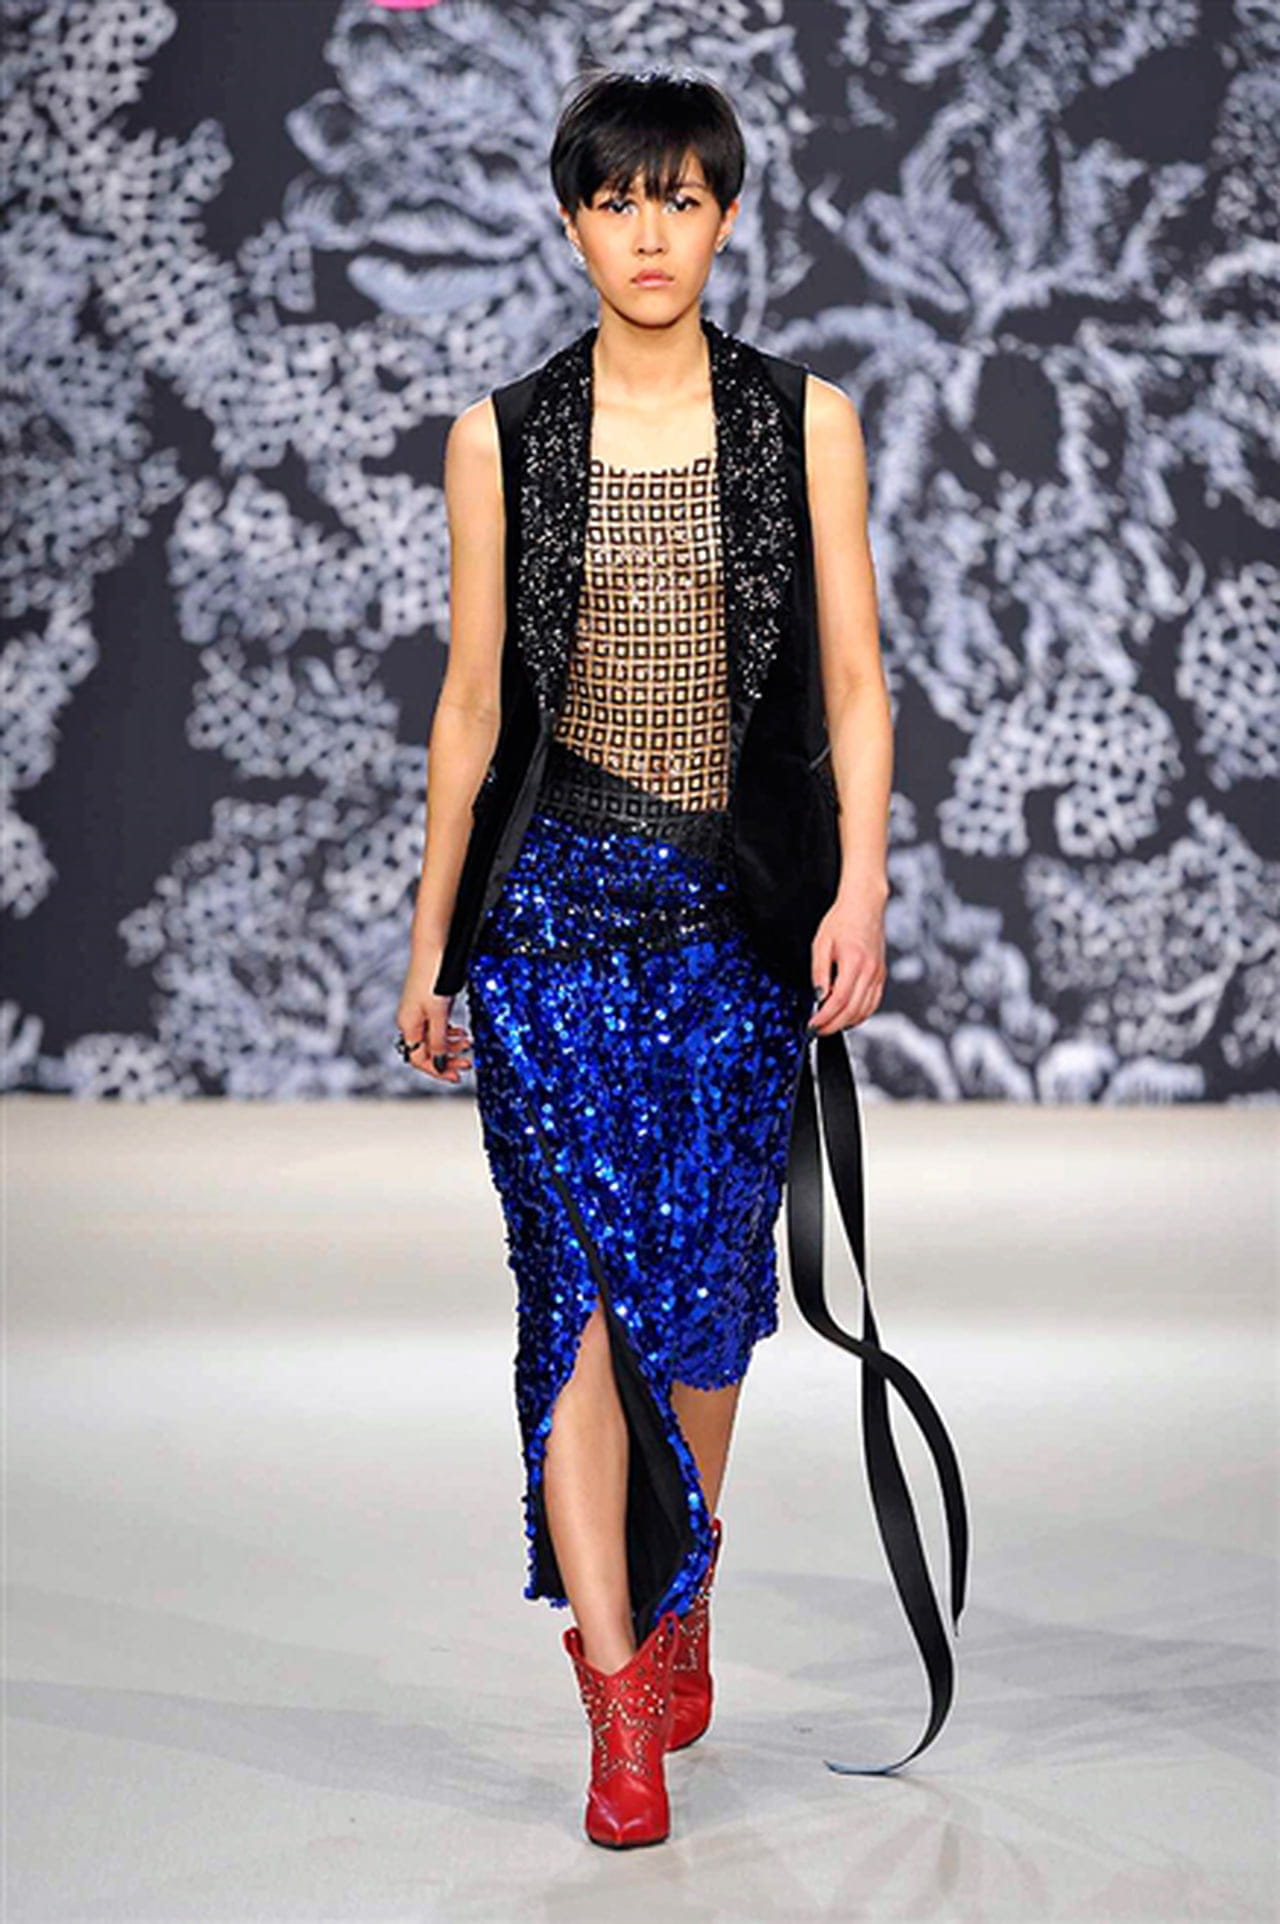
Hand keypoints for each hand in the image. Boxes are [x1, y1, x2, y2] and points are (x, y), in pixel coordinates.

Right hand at [397, 953, 472, 1083]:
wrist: (433, 945)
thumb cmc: (433, 976)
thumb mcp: (439, 1013)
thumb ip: (438, 1039)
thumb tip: (440, 1063)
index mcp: (408, 1025)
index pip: (419, 1058)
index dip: (438, 1070)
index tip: (457, 1075)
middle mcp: (411, 1020)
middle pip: (427, 1050)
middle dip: (448, 1059)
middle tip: (468, 1063)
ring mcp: (419, 1010)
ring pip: (434, 1037)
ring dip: (451, 1044)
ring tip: (468, 1043)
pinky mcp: (428, 1001)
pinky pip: (437, 1024)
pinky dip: (449, 1031)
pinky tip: (460, 1030)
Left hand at [808, 882, 887, 1035]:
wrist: (864, 906)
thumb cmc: (842, 921)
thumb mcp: (821, 944)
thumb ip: (819, 972)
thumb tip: (818, 997)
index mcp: (854, 962)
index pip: (838, 1000)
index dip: (824, 1017)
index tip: (812, 1025)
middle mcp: (870, 971)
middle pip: (852, 1010)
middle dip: (833, 1025)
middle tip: (817, 1030)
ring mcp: (878, 975)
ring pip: (864, 1010)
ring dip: (846, 1023)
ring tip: (829, 1026)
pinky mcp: (881, 976)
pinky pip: (873, 1003)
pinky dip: (860, 1015)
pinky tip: (847, 1016)